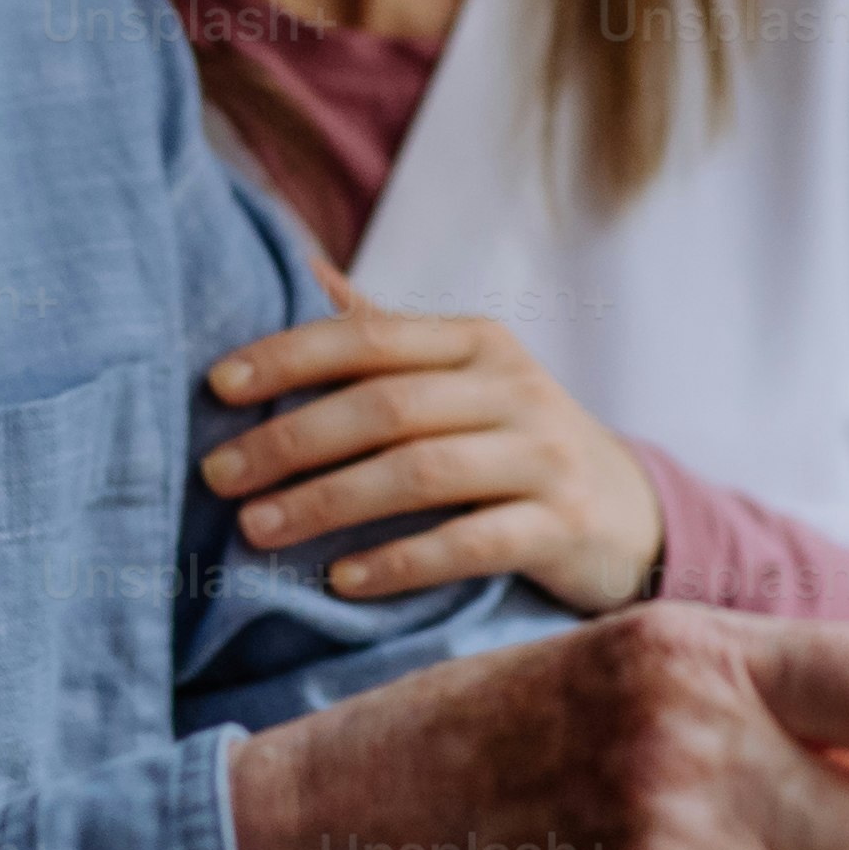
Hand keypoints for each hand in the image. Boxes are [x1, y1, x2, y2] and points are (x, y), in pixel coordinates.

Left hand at [205, 298, 668, 612]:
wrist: (632, 513)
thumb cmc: (515, 439)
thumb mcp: (463, 376)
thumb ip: (386, 332)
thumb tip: (304, 268)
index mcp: (476, 342)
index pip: (369, 338)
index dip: (288, 357)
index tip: (216, 386)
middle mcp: (514, 387)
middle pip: (385, 406)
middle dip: (291, 440)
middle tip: (218, 477)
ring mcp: (542, 456)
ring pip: (421, 472)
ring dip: (329, 502)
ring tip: (258, 529)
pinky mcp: (562, 526)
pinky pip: (470, 543)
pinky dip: (400, 562)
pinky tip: (342, 581)